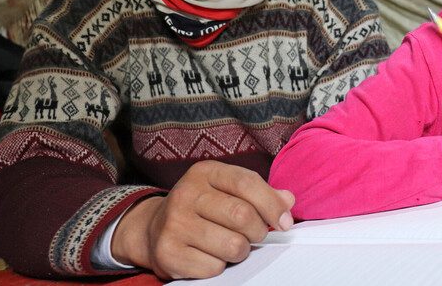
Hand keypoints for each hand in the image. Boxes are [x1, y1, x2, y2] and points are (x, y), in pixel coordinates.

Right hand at [111, 160, 294, 279]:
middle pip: (242, 215)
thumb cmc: (201, 208)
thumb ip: (259, 193)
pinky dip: (220, 266)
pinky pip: (214, 268)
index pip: (247, 183)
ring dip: (241, 251)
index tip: (284, 222)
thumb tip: (288, 201)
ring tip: (231, 245)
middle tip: (254, 235)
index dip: (272, 204)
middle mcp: (186, 194)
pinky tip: (210, 255)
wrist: (153, 229)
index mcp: (204, 173)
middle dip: (257, 231)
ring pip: (232, 245)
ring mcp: (174, 224)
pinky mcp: (168, 253)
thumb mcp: (227, 190)